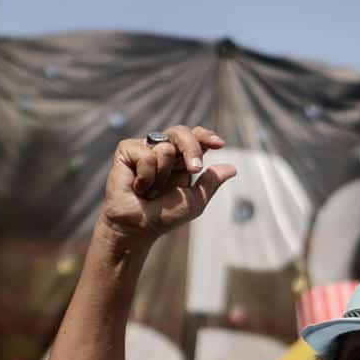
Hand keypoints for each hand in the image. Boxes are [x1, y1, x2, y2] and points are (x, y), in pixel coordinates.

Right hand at [99, 124, 234, 246]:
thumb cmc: (164, 216)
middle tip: (195, 169)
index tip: (219, 144)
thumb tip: (232, 168)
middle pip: (181, 132)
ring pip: (164, 148)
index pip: (195, 137)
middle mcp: (164, 150)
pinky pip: (146, 155)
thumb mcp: (194, 201)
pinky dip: (146, 177)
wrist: (138, 227)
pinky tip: (137, 188)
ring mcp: (145, 148)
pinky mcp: (127, 151)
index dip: (206, 136)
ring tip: (151, 192)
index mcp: (181, 159)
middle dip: (191, 148)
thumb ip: (210, 182)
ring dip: (162, 177)